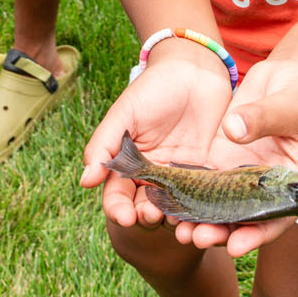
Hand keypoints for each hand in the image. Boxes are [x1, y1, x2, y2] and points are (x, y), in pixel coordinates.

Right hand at [81, 51, 237, 229]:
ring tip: (179, 226)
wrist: (194, 70)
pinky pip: (208, 197)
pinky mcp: (212, 173)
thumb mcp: (125, 113)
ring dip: (177, 222)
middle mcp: (156, 177)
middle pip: (147, 208)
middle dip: (147, 217)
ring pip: (178, 209)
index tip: (123, 216)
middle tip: (151, 216)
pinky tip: (206, 216)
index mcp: (131, 166)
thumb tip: (85, 181)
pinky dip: (207, 211)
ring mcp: (185, 177)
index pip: (119, 195)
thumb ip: (104, 144)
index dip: (119, 209)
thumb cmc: (153, 89)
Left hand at [185, 57, 297, 256]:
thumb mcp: (287, 106)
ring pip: (221, 203)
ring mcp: (243, 173)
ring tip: (178, 227)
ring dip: (201, 216)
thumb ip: (261, 118)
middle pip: (244, 217)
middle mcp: (267, 185)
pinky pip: (205, 179)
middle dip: (221, 231)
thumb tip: (233, 130)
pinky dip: (189, 190)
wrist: (290, 77)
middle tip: (197, 238)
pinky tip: (170, 199)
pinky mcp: (224, 157)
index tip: (234, 247)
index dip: (257, 234)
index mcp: (293, 182)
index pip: (278, 217)